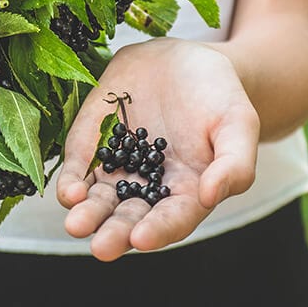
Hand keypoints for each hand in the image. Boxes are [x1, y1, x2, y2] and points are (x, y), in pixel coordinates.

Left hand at [56, 38, 259, 259]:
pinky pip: (79, 168)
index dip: (158, 231)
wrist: (184, 60)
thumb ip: (234, 164)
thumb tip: (210, 196)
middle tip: (101, 246)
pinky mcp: (92, 144)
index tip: (142, 238)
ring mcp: (117, 166)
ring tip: (76, 223)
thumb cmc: (218, 95)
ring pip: (98, 201)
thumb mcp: (238, 123)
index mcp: (187, 192)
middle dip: (114, 233)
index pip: (172, 220)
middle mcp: (148, 187)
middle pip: (129, 218)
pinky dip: (71, 182)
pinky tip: (69, 192)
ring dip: (87, 215)